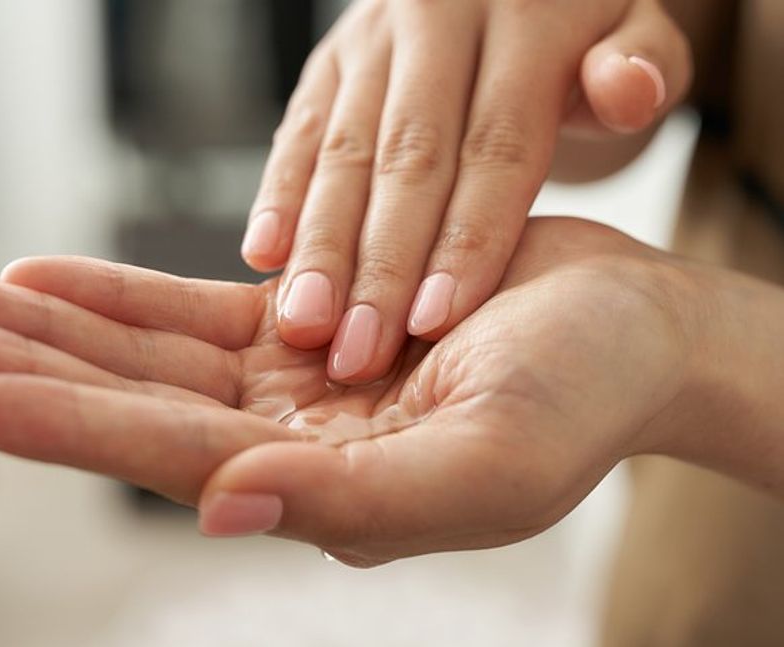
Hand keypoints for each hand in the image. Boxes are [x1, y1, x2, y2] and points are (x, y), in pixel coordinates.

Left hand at [0, 217, 704, 566]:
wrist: (630, 331)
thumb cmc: (584, 401)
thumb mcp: (487, 466)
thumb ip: (354, 502)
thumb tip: (224, 510)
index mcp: (320, 488)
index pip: (161, 458)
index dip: (55, 427)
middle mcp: (285, 440)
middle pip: (122, 403)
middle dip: (15, 367)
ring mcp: (287, 381)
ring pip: (139, 354)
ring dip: (44, 326)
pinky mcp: (304, 322)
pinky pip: (190, 310)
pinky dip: (117, 296)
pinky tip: (48, 277)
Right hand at [242, 0, 690, 383]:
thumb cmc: (579, 34)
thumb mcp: (636, 33)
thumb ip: (643, 66)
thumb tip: (625, 87)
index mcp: (524, 17)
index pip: (495, 146)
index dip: (466, 238)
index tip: (438, 323)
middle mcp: (437, 20)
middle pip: (407, 160)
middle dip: (381, 265)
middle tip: (357, 352)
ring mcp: (374, 41)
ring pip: (342, 153)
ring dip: (320, 246)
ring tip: (305, 324)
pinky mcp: (330, 62)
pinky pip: (299, 132)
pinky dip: (279, 197)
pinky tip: (265, 256)